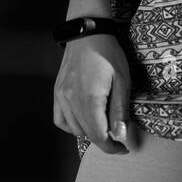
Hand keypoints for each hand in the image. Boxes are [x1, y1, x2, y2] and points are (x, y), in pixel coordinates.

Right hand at [53, 34, 132, 153]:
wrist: (87, 32)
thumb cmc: (108, 53)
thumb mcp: (122, 80)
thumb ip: (119, 110)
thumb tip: (119, 136)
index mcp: (89, 99)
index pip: (99, 136)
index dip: (112, 147)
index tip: (124, 148)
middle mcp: (71, 101)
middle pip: (86, 135)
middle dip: (104, 140)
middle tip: (119, 137)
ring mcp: (61, 97)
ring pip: (74, 129)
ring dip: (90, 133)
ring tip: (104, 125)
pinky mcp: (57, 92)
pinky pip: (60, 119)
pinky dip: (72, 125)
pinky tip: (84, 121)